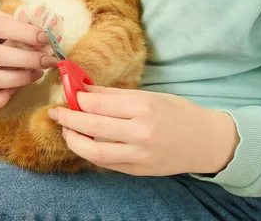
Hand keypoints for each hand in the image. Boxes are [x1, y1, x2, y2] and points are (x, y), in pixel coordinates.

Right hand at [0, 6, 57, 110]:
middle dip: (28, 60)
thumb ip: (16, 23)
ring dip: (20, 79)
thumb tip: (47, 37)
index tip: (45, 39)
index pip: (0, 28)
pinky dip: (0, 100)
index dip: (26, 34)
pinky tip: (14, 89)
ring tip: (37, 73)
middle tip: (48, 60)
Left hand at [48, 85, 239, 175]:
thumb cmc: (178, 113)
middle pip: (91, 125)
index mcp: (144, 107)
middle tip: (55, 112)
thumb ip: (114, 95)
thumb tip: (84, 89)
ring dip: (73, 139)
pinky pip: (105, 163)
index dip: (77, 98)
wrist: (206, 142)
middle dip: (67, 117)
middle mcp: (140, 132)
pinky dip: (89, 152)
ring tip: (66, 129)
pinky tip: (83, 142)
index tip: (67, 93)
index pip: (98, 103)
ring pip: (93, 150)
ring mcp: (139, 155)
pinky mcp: (137, 171)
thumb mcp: (149, 96)